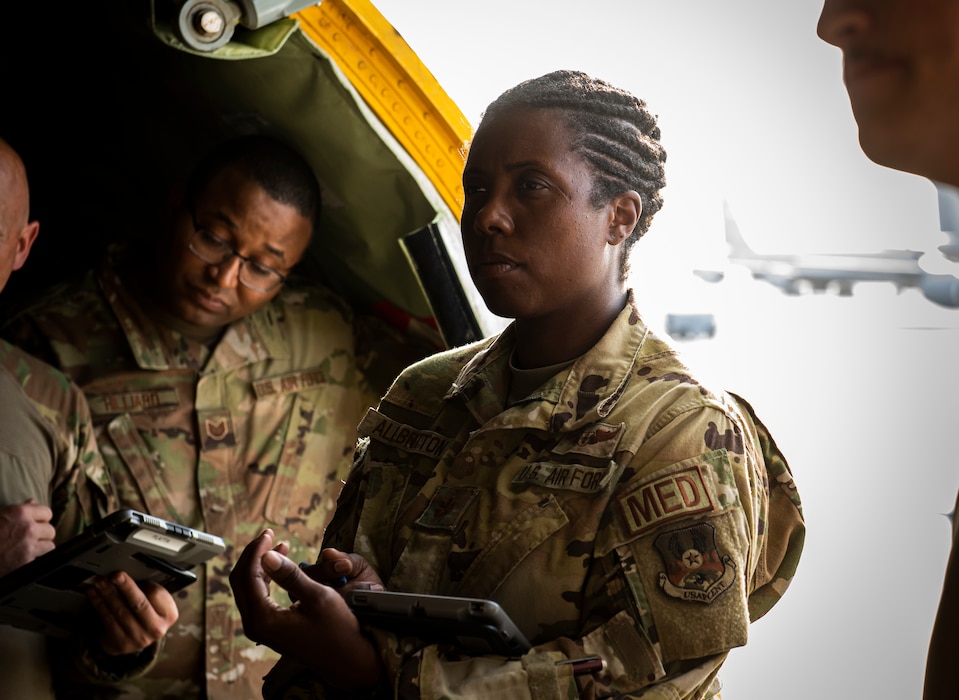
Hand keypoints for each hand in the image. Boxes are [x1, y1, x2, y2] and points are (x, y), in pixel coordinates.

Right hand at [0, 500, 54, 575]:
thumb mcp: (0, 515)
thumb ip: (20, 510)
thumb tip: (33, 502)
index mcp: (20, 512)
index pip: (47, 513)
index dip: (41, 519)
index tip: (36, 524)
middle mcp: (27, 527)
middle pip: (50, 530)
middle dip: (42, 535)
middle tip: (30, 539)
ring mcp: (28, 545)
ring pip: (49, 546)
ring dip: (40, 548)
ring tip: (27, 549)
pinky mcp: (26, 562)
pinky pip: (41, 559)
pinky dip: (33, 560)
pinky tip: (22, 558)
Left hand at [87, 571, 178, 655]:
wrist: (135, 640)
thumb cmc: (145, 615)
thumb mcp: (155, 603)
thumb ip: (148, 590)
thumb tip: (129, 575)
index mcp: (169, 615)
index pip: (157, 594)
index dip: (144, 583)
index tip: (134, 575)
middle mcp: (156, 628)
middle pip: (139, 604)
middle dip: (126, 587)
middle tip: (116, 575)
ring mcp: (138, 638)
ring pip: (120, 611)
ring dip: (108, 594)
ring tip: (100, 582)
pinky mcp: (121, 643)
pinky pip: (108, 620)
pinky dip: (99, 604)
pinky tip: (94, 595)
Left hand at [229, 529, 382, 690]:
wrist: (347, 660)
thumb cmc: (337, 630)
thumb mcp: (318, 597)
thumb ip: (290, 576)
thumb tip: (267, 555)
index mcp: (263, 618)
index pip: (249, 575)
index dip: (257, 550)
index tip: (270, 532)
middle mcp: (255, 625)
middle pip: (240, 581)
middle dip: (254, 555)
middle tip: (270, 535)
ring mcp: (260, 628)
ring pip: (247, 588)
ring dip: (259, 564)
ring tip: (278, 545)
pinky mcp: (268, 628)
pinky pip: (257, 597)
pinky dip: (265, 577)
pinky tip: (278, 566)